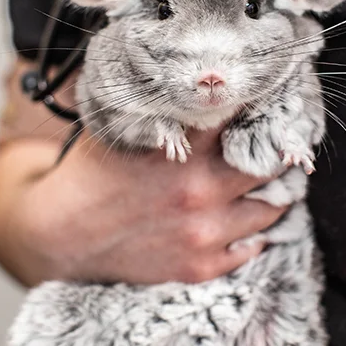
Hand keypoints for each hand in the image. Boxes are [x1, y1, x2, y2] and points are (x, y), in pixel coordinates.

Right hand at [15, 126, 287, 285]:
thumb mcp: (119, 127)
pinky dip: (255, 229)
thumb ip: (156, 106)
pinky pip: (252, 247)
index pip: (242, 115)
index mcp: (182, 151)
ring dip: (275, 191)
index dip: (262, 104)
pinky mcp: (200, 266)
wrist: (63, 234)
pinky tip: (248, 214)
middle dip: (278, 149)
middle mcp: (200, 192)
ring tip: (271, 179)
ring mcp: (203, 233)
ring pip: (271, 208)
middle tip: (282, 142)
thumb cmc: (91, 173)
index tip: (273, 100)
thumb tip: (185, 79)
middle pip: (270, 164)